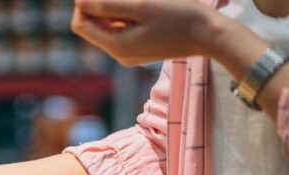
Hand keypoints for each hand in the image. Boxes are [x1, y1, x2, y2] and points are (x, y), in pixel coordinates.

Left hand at [71, 0, 220, 65]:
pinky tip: (142, 5)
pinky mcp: (140, 49)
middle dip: (100, 5)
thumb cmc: (179, 16)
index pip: (80, 24)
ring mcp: (129, 54)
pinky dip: (125, 15)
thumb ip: (108, 5)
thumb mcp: (142, 5)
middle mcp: (119, 55)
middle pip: (92, 26)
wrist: (209, 35)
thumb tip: (79, 1)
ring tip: (138, 0)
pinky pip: (122, 30)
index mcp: (116, 46)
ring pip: (107, 27)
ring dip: (114, 8)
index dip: (85, 2)